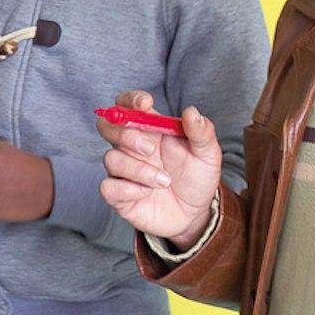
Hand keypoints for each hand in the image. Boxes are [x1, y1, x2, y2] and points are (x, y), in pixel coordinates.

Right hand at [96, 90, 222, 250]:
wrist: (194, 214)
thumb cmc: (196, 178)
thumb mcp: (207, 155)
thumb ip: (202, 132)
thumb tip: (191, 112)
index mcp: (149, 129)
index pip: (126, 105)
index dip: (130, 100)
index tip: (146, 104)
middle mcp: (130, 147)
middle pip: (106, 126)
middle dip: (126, 135)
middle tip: (151, 148)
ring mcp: (122, 170)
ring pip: (110, 159)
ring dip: (139, 170)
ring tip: (165, 181)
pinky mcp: (118, 194)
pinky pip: (108, 187)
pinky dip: (129, 189)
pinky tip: (147, 193)